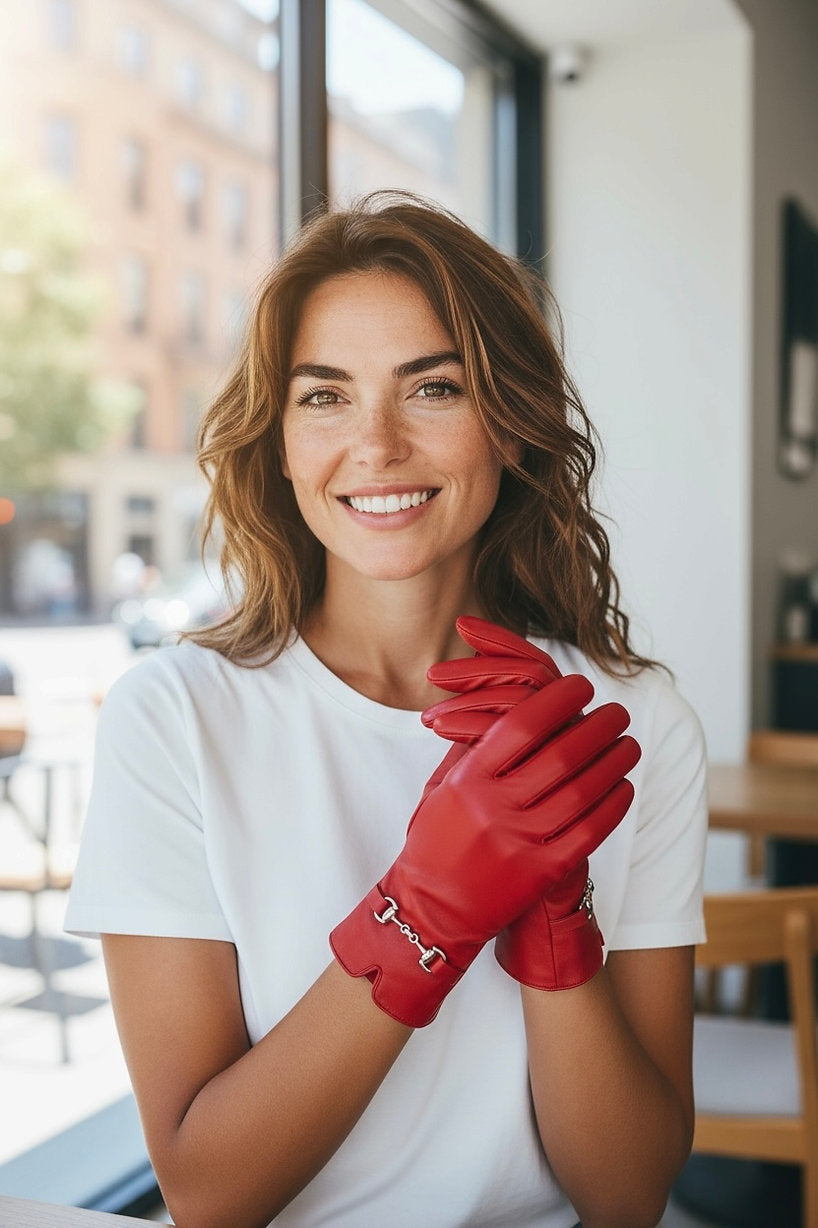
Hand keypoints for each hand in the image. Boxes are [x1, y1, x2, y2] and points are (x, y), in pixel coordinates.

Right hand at [423, 617, 637, 992]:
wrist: (431, 911)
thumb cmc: (436, 841)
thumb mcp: (441, 788)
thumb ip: (473, 747)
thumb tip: (511, 702)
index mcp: (468, 780)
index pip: (522, 725)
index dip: (557, 700)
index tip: (580, 686)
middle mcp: (494, 808)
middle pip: (561, 754)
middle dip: (598, 727)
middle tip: (617, 712)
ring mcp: (520, 842)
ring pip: (582, 791)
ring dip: (613, 762)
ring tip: (629, 744)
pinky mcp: (541, 873)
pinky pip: (588, 832)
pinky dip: (612, 806)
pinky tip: (623, 787)